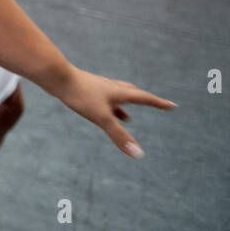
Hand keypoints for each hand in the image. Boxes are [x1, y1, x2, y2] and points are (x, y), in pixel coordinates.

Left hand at [52, 66, 175, 157]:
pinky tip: (99, 111)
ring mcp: (97, 88)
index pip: (145, 98)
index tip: (173, 106)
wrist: (56, 76)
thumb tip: (139, 154)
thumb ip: (120, 136)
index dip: (159, 104)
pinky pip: (101, 99)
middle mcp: (111, 88)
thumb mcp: (102, 118)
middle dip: (144, 101)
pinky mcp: (84, 90)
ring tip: (127, 118)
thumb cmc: (80, 95)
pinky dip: (106, 107)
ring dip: (124, 107)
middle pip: (132, 93)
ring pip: (115, 97)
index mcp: (119, 92)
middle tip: (154, 104)